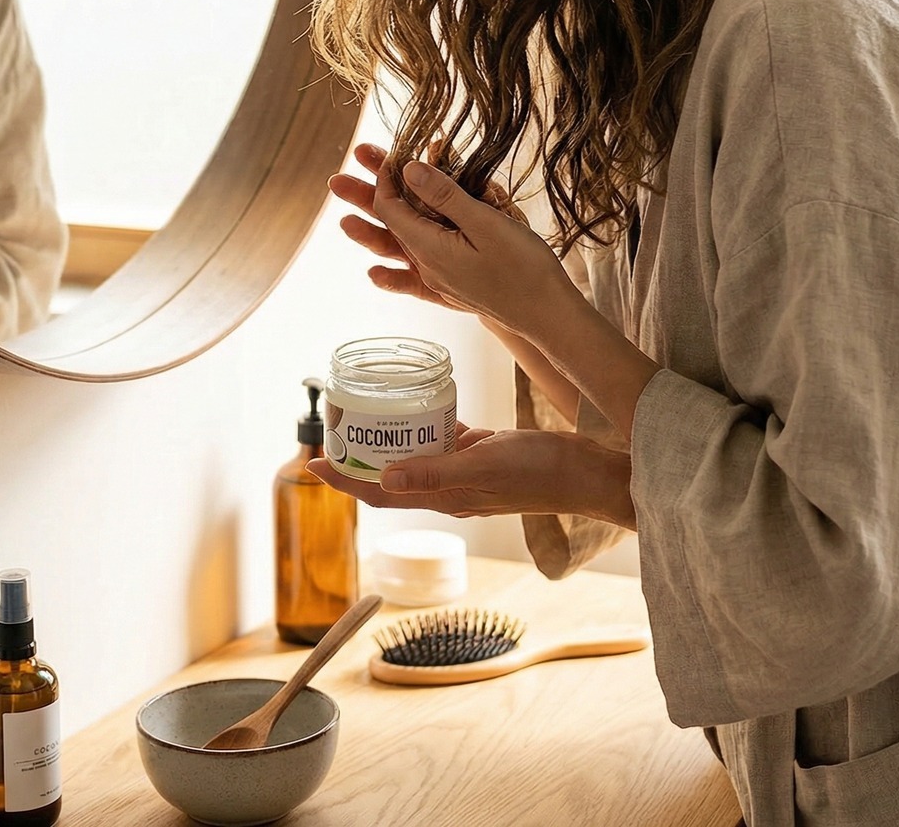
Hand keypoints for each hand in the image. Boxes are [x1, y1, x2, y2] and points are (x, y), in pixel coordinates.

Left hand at [306, 423, 634, 526]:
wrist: (585, 472)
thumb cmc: (539, 473)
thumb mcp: (484, 467)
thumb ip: (437, 473)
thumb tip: (384, 478)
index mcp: (445, 497)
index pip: (380, 492)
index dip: (345, 481)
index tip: (313, 463)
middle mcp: (450, 487)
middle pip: (390, 476)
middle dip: (357, 459)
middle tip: (332, 432)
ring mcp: (467, 471)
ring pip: (415, 456)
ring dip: (388, 441)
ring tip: (364, 414)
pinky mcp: (483, 453)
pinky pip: (445, 439)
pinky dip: (427, 424)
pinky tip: (422, 402)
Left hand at [330, 143, 580, 339]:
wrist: (546, 315)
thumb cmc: (524, 267)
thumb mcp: (486, 223)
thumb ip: (445, 196)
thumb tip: (408, 169)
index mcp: (430, 247)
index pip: (391, 207)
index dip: (385, 178)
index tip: (388, 151)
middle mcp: (427, 265)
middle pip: (388, 225)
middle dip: (367, 195)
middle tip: (340, 174)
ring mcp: (439, 279)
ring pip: (401, 246)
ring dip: (375, 227)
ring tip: (346, 219)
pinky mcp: (454, 287)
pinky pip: (417, 274)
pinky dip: (396, 268)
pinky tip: (375, 275)